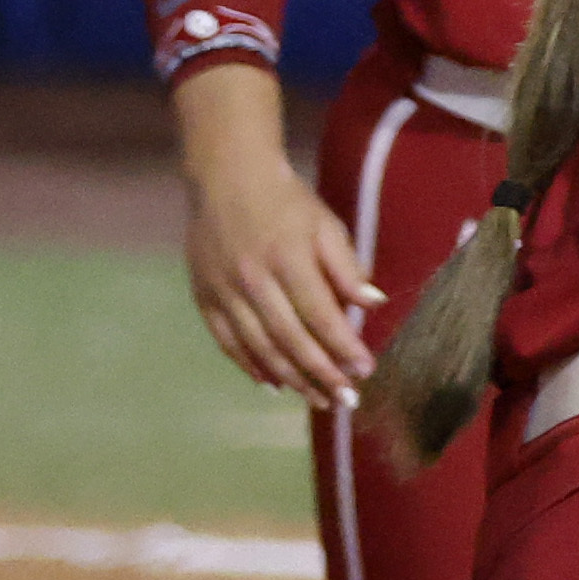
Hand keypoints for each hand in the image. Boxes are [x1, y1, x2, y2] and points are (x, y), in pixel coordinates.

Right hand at [182, 134, 375, 405]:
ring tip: (317, 399)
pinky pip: (228, 341)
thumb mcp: (327, 226)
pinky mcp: (204, 297)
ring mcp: (224, 291)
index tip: (365, 371)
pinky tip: (274, 384)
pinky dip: (251, 365)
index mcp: (288, 259)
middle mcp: (253, 280)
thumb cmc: (287, 204)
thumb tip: (374, 305)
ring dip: (291, 378)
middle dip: (321, 374)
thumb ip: (348, 267)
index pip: (321, 315)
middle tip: (346, 399)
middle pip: (291, 339)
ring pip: (259, 346)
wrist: (226, 179)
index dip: (343, 347)